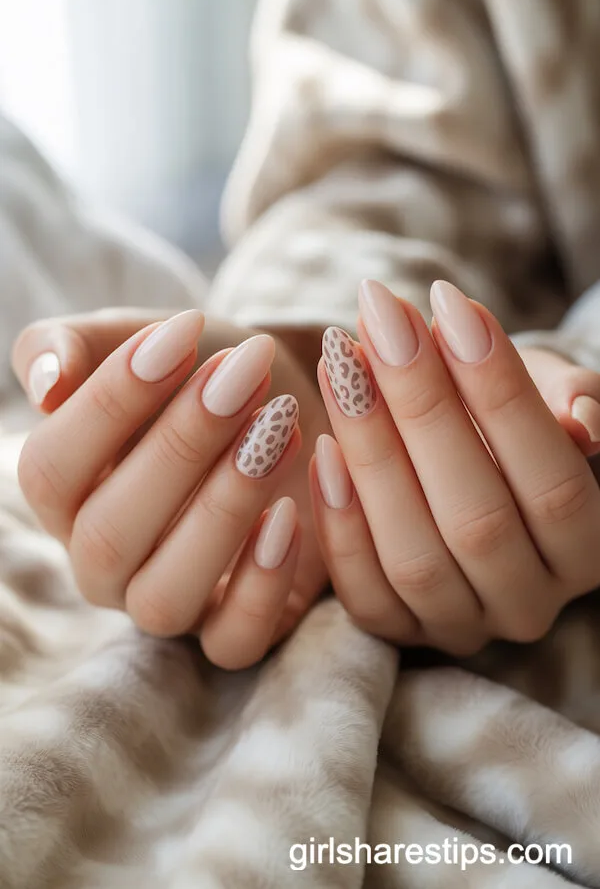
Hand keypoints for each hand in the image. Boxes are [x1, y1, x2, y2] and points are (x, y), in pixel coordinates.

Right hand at [13, 310, 307, 668]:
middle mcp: (102, 562)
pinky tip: (292, 514)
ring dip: (222, 510)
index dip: (110, 402)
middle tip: (242, 376)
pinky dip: (261, 585)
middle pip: (109, 535)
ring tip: (276, 430)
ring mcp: (167, 599)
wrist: (281, 393)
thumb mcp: (136, 338)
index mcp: (63, 495)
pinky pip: (233, 643)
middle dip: (179, 449)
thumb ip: (72, 346)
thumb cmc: (198, 366)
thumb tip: (46, 382)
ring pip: (164, 596)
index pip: (51, 469)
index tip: (182, 334)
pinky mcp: (235, 625)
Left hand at [310, 279, 599, 655]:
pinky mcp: (399, 630)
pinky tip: (321, 443)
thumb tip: (576, 419)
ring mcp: (462, 625)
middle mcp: (530, 602)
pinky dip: (340, 520)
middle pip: (476, 520)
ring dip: (371, 452)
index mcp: (589, 550)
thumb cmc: (521, 422)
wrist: (479, 467)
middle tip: (379, 322)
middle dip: (423, 409)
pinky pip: (364, 592)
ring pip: (414, 557)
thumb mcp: (557, 397)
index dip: (500, 391)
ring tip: (341, 364)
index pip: (552, 479)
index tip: (448, 304)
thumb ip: (571, 402)